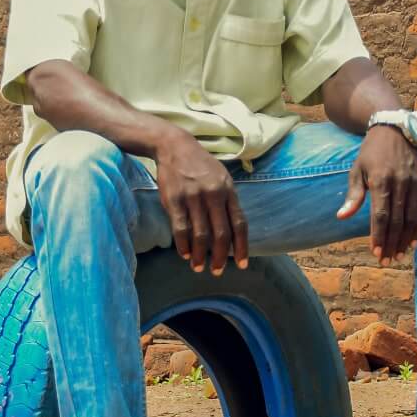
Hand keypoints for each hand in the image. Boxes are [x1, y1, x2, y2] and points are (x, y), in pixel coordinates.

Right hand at [153, 131, 247, 273]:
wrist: (175, 146)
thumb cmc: (201, 165)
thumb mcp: (222, 177)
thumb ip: (228, 201)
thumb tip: (233, 231)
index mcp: (228, 190)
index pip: (239, 224)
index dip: (241, 247)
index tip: (241, 264)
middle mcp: (213, 194)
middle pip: (221, 234)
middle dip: (220, 257)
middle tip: (216, 271)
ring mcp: (193, 197)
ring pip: (200, 234)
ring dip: (201, 255)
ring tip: (199, 267)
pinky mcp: (174, 199)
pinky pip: (180, 228)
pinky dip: (183, 245)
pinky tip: (185, 254)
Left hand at [337, 124, 416, 262]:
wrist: (394, 130)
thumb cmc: (371, 152)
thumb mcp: (357, 170)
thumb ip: (353, 195)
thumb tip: (341, 217)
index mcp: (381, 180)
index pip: (381, 214)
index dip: (379, 235)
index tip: (375, 252)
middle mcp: (400, 183)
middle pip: (397, 220)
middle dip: (391, 243)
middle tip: (386, 261)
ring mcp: (413, 183)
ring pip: (411, 218)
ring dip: (405, 240)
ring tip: (399, 256)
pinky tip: (412, 242)